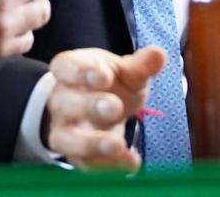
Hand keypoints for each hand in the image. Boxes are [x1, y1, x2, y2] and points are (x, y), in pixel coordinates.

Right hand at [45, 47, 165, 171]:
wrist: (98, 107)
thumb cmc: (110, 83)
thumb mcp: (126, 71)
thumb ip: (140, 65)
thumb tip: (159, 54)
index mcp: (69, 69)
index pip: (66, 67)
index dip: (82, 72)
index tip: (105, 76)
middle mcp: (61, 99)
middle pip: (65, 103)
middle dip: (89, 106)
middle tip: (115, 108)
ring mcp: (63, 129)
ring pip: (66, 139)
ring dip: (92, 143)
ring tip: (118, 144)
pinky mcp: (74, 155)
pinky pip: (84, 163)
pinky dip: (107, 165)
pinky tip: (131, 162)